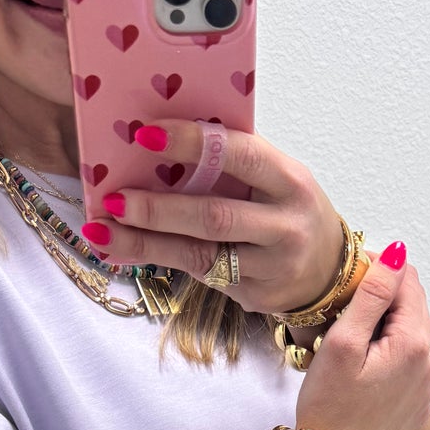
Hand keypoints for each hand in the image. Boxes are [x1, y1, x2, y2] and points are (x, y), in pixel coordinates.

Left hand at [77, 118, 345, 316]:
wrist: (327, 271)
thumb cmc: (289, 209)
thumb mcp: (276, 176)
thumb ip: (235, 158)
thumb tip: (163, 133)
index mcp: (289, 180)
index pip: (238, 155)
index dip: (191, 144)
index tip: (145, 135)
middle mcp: (285, 225)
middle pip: (214, 216)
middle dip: (159, 208)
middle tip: (115, 198)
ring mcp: (271, 266)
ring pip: (200, 255)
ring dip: (147, 243)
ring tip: (103, 230)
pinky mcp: (255, 295)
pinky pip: (200, 275)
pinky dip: (158, 260)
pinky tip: (123, 250)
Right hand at [293, 251, 429, 429]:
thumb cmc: (328, 406)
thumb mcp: (343, 342)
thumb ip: (372, 295)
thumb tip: (397, 256)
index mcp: (413, 345)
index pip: (407, 283)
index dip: (379, 269)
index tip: (350, 273)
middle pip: (416, 306)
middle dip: (388, 295)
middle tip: (347, 303)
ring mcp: (428, 387)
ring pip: (420, 332)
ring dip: (395, 321)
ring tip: (358, 331)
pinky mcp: (420, 404)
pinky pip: (419, 362)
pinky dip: (400, 349)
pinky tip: (373, 358)